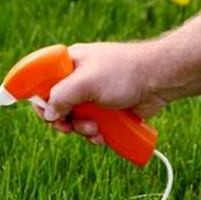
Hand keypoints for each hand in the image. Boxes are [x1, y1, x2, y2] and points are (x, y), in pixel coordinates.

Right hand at [33, 42, 168, 144]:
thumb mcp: (84, 82)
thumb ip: (60, 97)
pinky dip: (94, 133)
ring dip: (82, 129)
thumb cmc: (123, 73)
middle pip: (57, 106)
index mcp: (69, 63)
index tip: (46, 115)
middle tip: (69, 128)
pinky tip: (103, 135)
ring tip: (96, 130)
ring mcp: (92, 94)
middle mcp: (78, 78)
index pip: (42, 82)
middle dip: (64, 121)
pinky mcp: (105, 108)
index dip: (40, 100)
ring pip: (74, 119)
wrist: (160, 80)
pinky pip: (91, 125)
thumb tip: (49, 115)